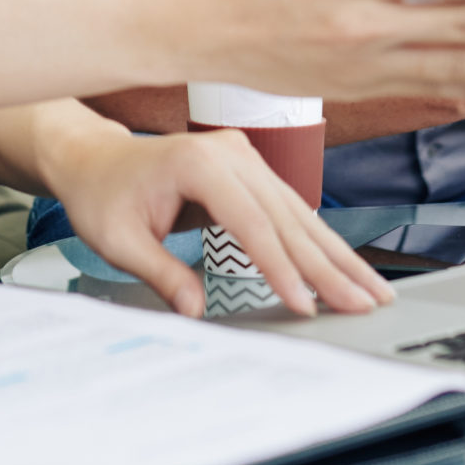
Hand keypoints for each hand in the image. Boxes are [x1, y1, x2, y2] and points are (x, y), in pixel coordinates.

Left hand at [43, 121, 393, 318]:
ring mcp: (244, 155)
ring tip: (370, 290)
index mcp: (198, 163)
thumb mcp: (120, 241)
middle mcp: (230, 153)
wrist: (94, 158)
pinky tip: (341, 266)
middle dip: (329, 266)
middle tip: (364, 303)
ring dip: (335, 254)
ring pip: (299, 212)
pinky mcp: (249, 166)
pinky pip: (289, 208)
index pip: (252, 224)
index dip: (282, 268)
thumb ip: (161, 274)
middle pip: (288, 217)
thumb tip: (196, 311)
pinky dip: (316, 240)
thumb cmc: (102, 195)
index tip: (306, 304)